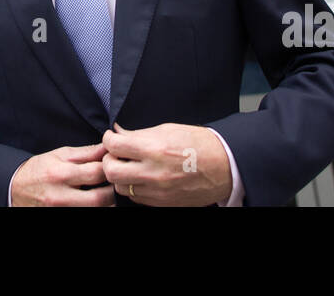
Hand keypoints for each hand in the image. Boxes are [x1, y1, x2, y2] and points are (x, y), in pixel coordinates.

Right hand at [10, 144, 115, 205]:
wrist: (14, 188)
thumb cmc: (39, 170)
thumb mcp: (59, 155)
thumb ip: (85, 153)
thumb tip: (107, 147)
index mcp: (60, 174)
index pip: (96, 173)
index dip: (110, 168)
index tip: (114, 165)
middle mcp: (60, 196)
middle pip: (99, 199)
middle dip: (112, 191)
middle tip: (114, 184)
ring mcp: (60, 210)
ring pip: (94, 211)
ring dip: (105, 203)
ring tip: (105, 193)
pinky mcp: (59, 217)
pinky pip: (84, 214)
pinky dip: (93, 208)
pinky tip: (93, 201)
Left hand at [101, 122, 231, 205]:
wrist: (224, 166)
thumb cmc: (199, 143)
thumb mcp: (168, 129)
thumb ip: (140, 134)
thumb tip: (118, 132)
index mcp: (154, 149)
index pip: (114, 146)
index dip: (109, 139)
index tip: (112, 138)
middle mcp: (153, 172)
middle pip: (111, 171)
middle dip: (109, 160)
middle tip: (116, 154)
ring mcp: (157, 191)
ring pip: (121, 187)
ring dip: (120, 176)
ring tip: (130, 166)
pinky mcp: (162, 203)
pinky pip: (136, 198)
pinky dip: (134, 188)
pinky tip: (142, 178)